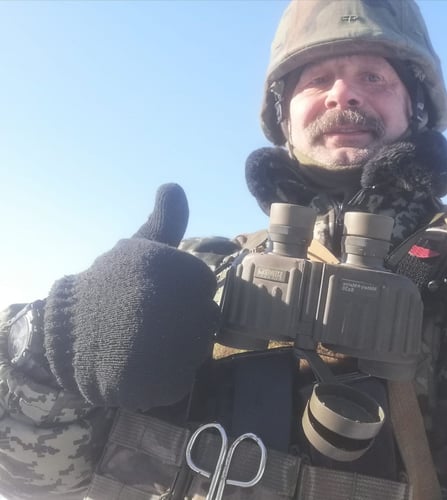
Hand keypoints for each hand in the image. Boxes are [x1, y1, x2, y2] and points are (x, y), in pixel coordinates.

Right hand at [43, 184, 217, 409]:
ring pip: (197, 349)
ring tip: (142, 342)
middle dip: (181, 318)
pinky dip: (165, 376)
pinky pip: (182, 379)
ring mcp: (170, 347)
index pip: (204, 285)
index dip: (181, 290)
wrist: (66, 333)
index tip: (154, 294)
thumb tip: (174, 186)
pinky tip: (140, 365)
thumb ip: (165, 221)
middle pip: (205, 318)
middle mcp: (176, 306)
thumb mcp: (138, 247)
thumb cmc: (110, 287)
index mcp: (174, 269)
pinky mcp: (162, 383)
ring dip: (176, 348)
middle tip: (146, 320)